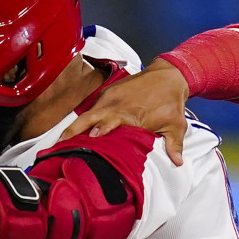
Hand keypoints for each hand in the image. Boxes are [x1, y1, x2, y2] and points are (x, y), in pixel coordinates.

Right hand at [58, 63, 193, 164]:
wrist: (169, 75)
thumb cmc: (172, 101)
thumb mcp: (176, 125)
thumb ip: (174, 145)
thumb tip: (177, 163)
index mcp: (133, 114)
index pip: (112, 123)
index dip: (100, 131)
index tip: (90, 139)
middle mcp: (118, 105)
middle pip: (92, 118)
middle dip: (76, 130)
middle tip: (61, 143)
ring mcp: (111, 98)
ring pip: (88, 113)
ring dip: (75, 126)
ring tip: (61, 140)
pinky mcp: (108, 93)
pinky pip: (92, 108)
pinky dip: (83, 119)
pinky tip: (74, 130)